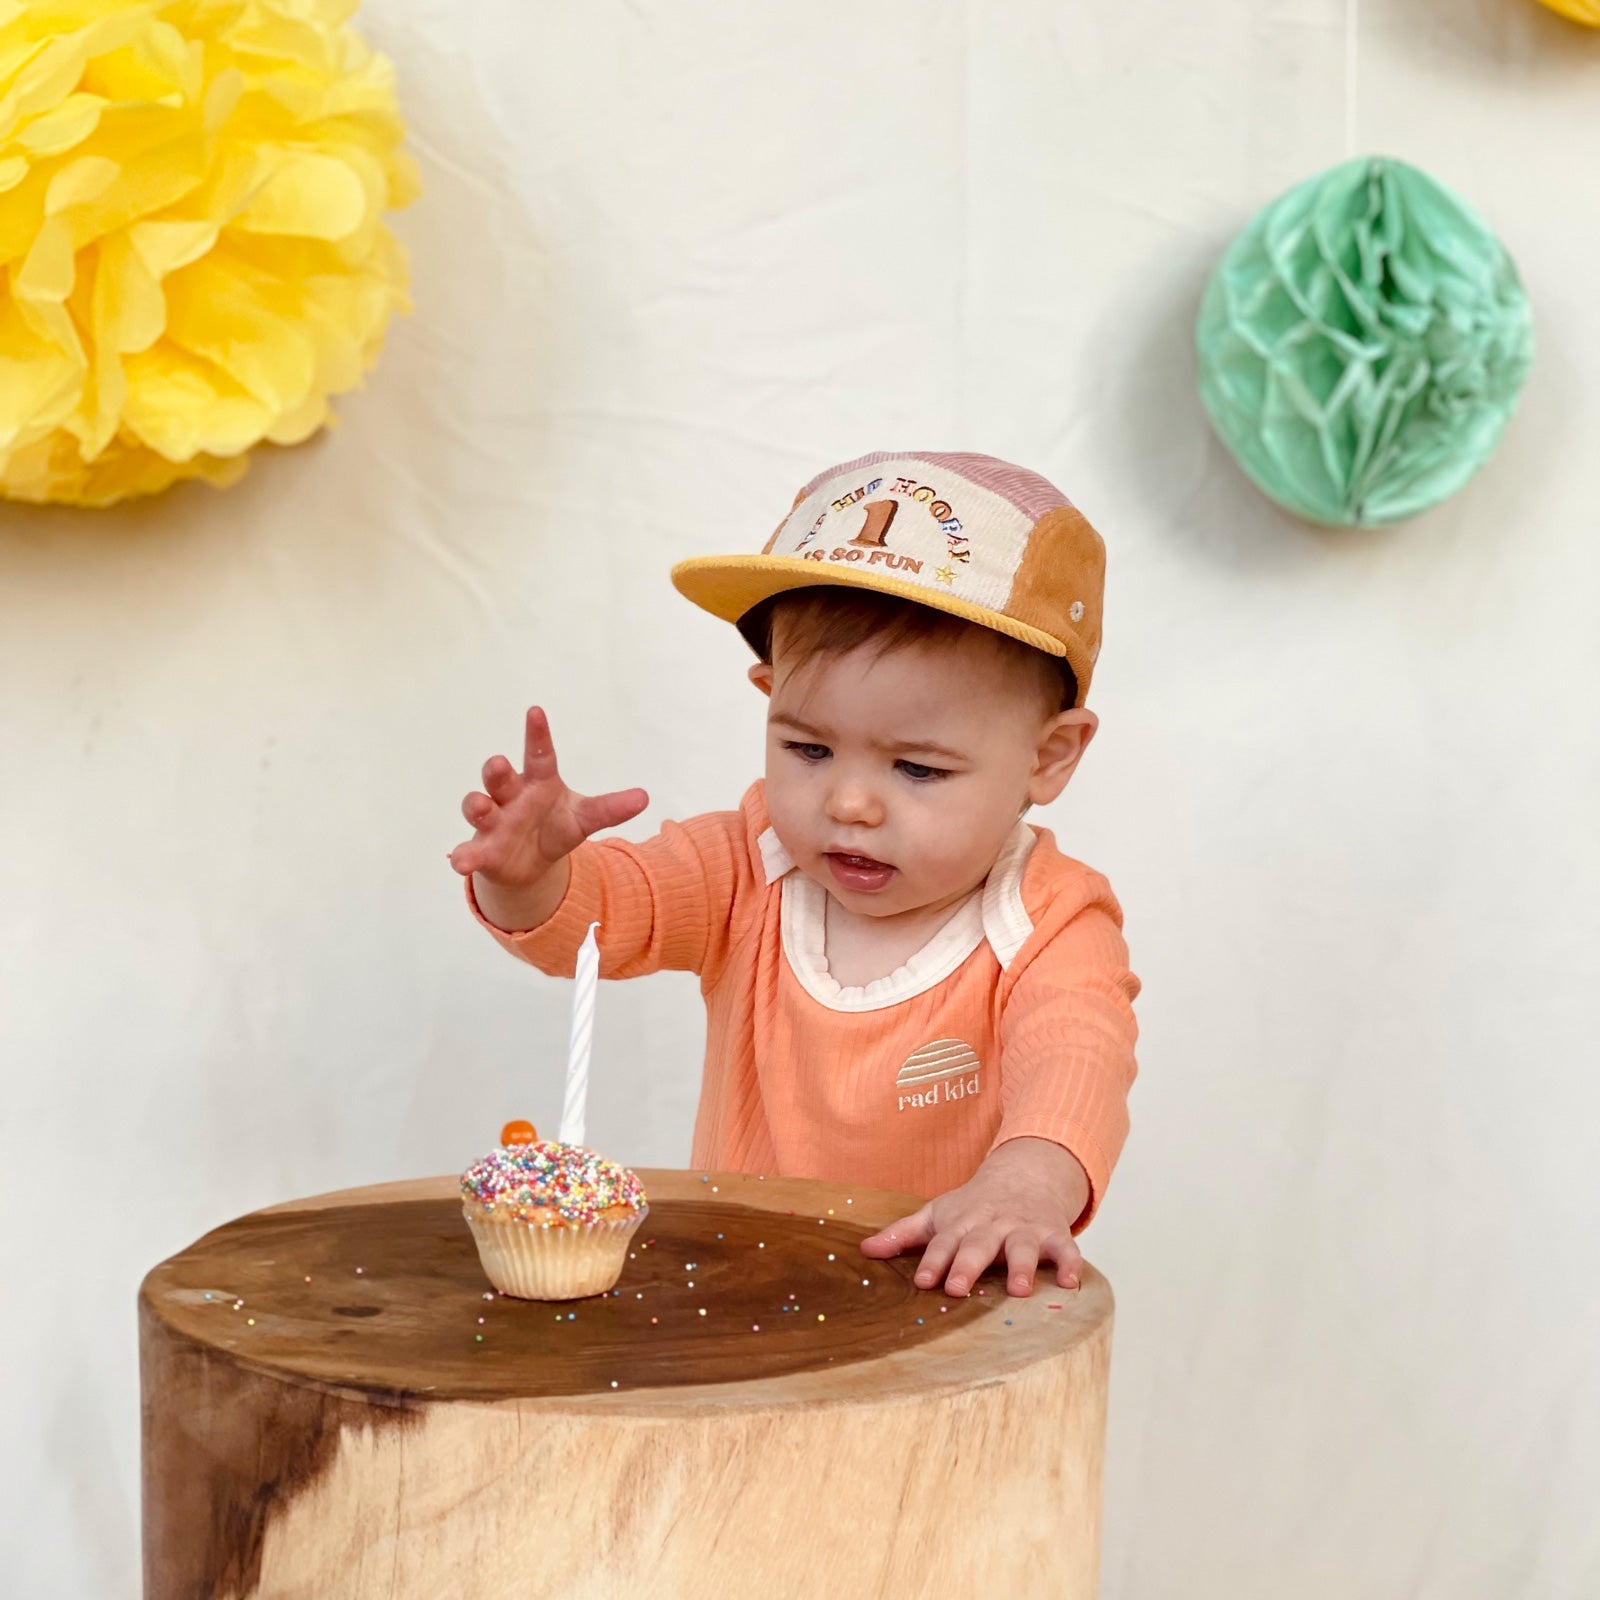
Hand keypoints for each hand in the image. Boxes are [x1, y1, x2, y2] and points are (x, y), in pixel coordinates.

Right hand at [448, 706, 647, 887]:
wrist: (532, 862)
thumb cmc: (555, 826)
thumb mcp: (585, 818)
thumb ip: (610, 808)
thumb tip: (644, 797)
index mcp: (538, 783)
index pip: (539, 754)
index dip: (538, 734)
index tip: (535, 710)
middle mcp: (511, 797)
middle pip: (500, 777)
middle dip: (497, 770)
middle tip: (499, 763)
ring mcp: (493, 822)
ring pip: (478, 807)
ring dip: (475, 804)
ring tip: (479, 804)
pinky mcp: (483, 850)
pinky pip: (469, 851)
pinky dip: (463, 856)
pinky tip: (459, 862)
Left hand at [858, 1137, 1087, 1298]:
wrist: (1024, 1174)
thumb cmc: (974, 1205)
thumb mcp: (938, 1214)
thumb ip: (903, 1234)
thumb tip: (864, 1250)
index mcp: (962, 1224)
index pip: (943, 1244)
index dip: (933, 1262)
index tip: (922, 1281)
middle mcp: (992, 1227)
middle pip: (978, 1246)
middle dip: (967, 1265)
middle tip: (957, 1289)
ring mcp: (1025, 1230)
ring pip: (1023, 1248)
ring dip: (1022, 1267)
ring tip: (1019, 1290)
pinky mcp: (1054, 1235)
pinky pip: (1066, 1249)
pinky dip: (1071, 1264)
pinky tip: (1071, 1284)